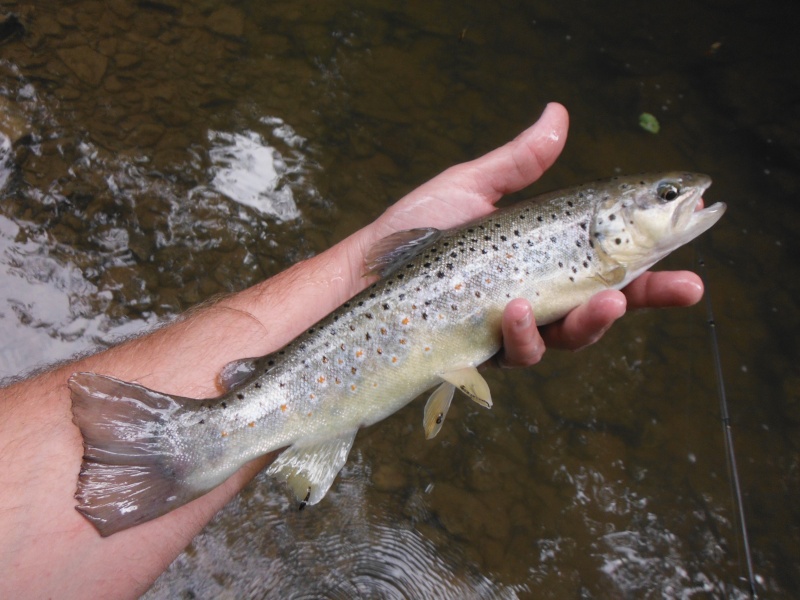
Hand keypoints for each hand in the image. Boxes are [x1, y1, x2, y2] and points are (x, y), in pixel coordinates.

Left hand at [364, 102, 704, 366]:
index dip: (650, 260)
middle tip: (688, 287)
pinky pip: (517, 354)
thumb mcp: (472, 187)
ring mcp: (510, 326)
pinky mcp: (483, 352)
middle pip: (604, 303)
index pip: (606, 259)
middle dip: (648, 298)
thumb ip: (519, 163)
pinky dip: (523, 335)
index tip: (689, 246)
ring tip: (602, 301)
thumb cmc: (416, 230)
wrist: (363, 272)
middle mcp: (534, 294)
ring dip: (592, 321)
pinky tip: (513, 311)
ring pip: (568, 337)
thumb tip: (558, 113)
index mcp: (540, 256)